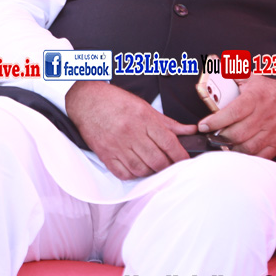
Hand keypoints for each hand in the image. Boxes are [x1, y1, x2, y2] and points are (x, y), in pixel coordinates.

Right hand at [66, 82, 196, 179]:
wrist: (86, 100)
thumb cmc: (115, 102)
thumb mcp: (144, 107)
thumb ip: (168, 123)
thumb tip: (190, 131)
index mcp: (143, 119)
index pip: (169, 143)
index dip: (180, 156)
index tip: (184, 161)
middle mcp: (131, 133)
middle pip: (158, 160)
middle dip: (168, 166)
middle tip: (170, 165)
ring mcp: (117, 145)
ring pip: (142, 170)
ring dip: (152, 172)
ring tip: (154, 166)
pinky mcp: (105, 154)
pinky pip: (124, 174)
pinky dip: (133, 175)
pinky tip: (137, 168)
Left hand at [198, 76, 275, 158]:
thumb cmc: (269, 91)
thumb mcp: (251, 79)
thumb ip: (232, 78)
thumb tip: (213, 72)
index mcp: (256, 98)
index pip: (233, 112)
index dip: (216, 121)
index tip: (203, 126)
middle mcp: (265, 116)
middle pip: (238, 133)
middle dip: (220, 137)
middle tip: (211, 135)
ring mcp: (272, 132)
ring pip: (247, 147)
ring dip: (231, 149)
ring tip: (222, 144)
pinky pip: (260, 156)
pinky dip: (247, 157)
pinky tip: (237, 152)